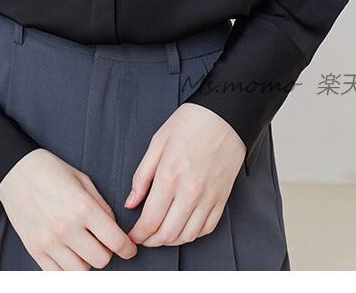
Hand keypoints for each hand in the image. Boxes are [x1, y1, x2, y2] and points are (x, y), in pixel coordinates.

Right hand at [0, 148, 138, 269]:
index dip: (128, 248)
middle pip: (101, 260)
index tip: (129, 249)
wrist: (15, 171)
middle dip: (107, 252)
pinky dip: (68, 269)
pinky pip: (58, 275)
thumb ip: (101, 206)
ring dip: (87, 261)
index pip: (115, 240)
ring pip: (81, 271)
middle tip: (103, 242)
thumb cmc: (50, 171)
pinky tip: (69, 255)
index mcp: (82, 207)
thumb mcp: (82, 180)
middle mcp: (67, 228)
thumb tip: (113, 228)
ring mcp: (49, 242)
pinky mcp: (35, 251)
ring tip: (83, 246)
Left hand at [124, 104, 245, 247]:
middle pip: (168, 234)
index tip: (132, 235)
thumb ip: (142, 176)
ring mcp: (209, 197)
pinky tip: (184, 228)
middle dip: (152, 241)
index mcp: (169, 176)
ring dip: (171, 241)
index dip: (138, 234)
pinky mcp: (222, 198)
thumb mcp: (157, 142)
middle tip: (144, 237)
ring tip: (161, 234)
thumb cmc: (190, 123)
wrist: (224, 114)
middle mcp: (190, 191)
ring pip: (188, 236)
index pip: (150, 220)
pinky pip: (207, 228)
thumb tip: (131, 202)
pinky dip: (193, 234)